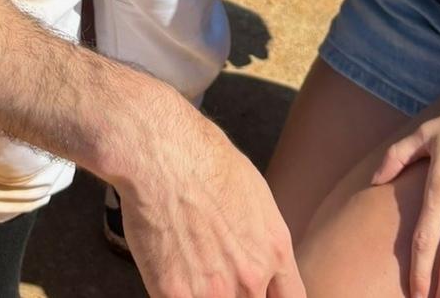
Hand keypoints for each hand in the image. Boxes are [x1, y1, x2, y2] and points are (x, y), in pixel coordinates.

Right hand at [115, 91, 305, 297]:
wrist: (164, 155)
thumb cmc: (205, 161)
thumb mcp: (255, 194)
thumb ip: (261, 238)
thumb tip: (256, 256)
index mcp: (274, 251)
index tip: (257, 291)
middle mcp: (251, 278)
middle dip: (234, 291)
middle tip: (213, 266)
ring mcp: (214, 292)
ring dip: (204, 292)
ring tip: (190, 265)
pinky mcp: (176, 296)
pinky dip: (176, 294)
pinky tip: (168, 270)